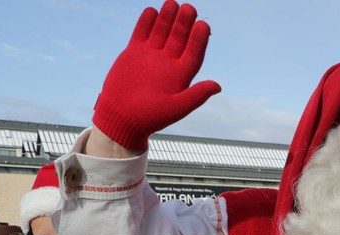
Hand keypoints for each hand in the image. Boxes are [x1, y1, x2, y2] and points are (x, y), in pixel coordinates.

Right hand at [92, 0, 220, 151]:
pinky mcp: (134, 52)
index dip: (199, 39)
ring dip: (168, 19)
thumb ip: (196, 96)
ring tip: (172, 3)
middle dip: (184, 23)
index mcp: (181, 75)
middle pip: (180, 38)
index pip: (194, 52)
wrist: (121, 117)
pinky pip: (142, 33)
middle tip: (189, 8)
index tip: (204, 26)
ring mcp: (151, 56)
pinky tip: (152, 11)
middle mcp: (168, 63)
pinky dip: (146, 22)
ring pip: (162, 32)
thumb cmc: (150, 118)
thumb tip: (218, 86)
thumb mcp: (176, 108)